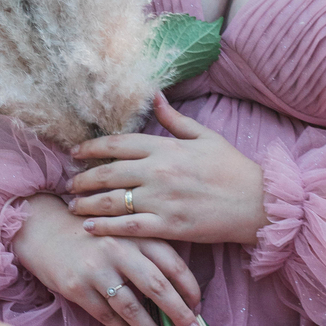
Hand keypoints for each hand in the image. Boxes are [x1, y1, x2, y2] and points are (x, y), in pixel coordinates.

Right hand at [11, 193, 203, 325]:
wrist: (43, 228)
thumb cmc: (91, 234)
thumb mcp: (123, 232)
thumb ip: (148, 253)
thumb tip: (178, 294)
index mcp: (135, 234)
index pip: (173, 264)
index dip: (190, 290)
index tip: (198, 309)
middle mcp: (119, 249)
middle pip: (158, 287)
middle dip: (180, 315)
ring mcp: (96, 269)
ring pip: (133, 307)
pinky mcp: (76, 287)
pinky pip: (107, 315)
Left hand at [68, 92, 266, 246]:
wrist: (258, 202)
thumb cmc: (232, 168)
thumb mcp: (205, 136)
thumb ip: (175, 119)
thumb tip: (154, 96)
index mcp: (166, 147)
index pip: (118, 144)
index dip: (91, 148)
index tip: (75, 153)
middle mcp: (159, 171)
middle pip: (107, 173)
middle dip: (82, 179)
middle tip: (68, 184)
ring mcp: (162, 200)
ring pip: (112, 201)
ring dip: (87, 204)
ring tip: (72, 207)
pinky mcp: (169, 226)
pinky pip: (129, 227)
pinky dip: (105, 229)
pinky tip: (89, 230)